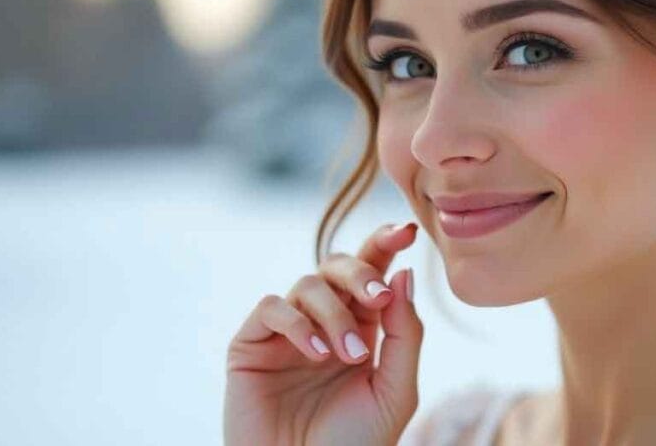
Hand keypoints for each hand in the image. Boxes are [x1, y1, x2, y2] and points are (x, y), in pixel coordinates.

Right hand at [224, 222, 421, 445]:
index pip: (372, 272)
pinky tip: (316, 353)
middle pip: (337, 266)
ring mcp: (285, 332)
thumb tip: (402, 274)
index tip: (404, 232)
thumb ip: (405, 333)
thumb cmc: (355, 444)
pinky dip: (297, 323)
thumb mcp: (396, 390)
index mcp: (362, 326)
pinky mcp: (250, 346)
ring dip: (335, 314)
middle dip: (361, 273)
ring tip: (350, 355)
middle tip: (377, 298)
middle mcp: (323, 321)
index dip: (384, 244)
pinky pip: (272, 308)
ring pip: (307, 285)